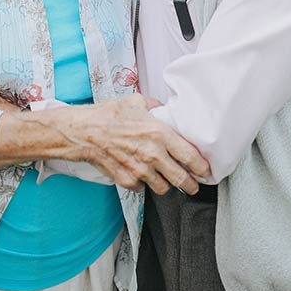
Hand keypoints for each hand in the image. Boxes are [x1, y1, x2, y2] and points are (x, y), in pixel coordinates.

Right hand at [53, 94, 209, 194]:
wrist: (84, 132)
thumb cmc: (109, 115)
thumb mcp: (137, 102)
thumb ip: (156, 108)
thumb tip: (166, 111)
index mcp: (159, 134)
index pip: (190, 156)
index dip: (202, 167)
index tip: (206, 170)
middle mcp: (152, 154)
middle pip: (181, 179)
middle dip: (191, 185)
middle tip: (194, 185)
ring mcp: (139, 170)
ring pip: (164, 188)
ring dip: (167, 184)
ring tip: (166, 178)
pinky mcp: (127, 181)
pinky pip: (143, 188)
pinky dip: (145, 184)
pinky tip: (142, 173)